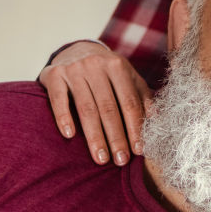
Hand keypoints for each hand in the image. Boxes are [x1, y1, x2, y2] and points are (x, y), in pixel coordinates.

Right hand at [39, 41, 152, 165]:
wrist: (76, 50)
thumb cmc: (107, 71)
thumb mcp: (128, 77)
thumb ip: (142, 97)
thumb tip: (156, 119)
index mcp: (118, 66)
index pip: (129, 102)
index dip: (135, 127)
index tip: (138, 151)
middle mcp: (96, 65)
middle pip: (108, 107)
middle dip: (116, 137)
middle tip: (120, 161)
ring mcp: (74, 69)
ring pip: (86, 108)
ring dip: (94, 136)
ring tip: (100, 158)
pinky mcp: (54, 74)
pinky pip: (58, 99)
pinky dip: (63, 117)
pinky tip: (69, 135)